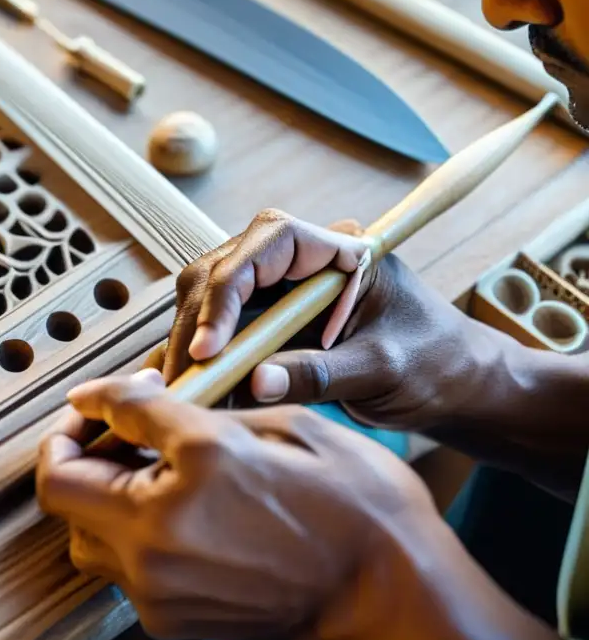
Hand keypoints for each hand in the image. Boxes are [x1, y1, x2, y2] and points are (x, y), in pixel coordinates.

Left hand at [37, 371, 561, 639]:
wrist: (392, 598)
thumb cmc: (353, 506)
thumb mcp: (278, 424)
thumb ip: (190, 413)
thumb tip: (127, 399)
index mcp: (194, 473)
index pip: (107, 418)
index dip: (98, 397)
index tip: (100, 396)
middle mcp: (158, 539)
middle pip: (61, 490)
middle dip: (75, 450)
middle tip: (110, 430)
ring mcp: (157, 589)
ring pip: (80, 534)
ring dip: (93, 495)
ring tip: (139, 469)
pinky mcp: (168, 618)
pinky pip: (115, 568)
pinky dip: (123, 532)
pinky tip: (167, 509)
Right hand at [155, 209, 500, 431]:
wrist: (456, 387)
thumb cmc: (438, 364)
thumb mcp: (383, 370)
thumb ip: (322, 373)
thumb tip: (255, 381)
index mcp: (338, 250)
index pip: (266, 245)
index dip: (227, 292)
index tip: (209, 348)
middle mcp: (301, 263)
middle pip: (223, 271)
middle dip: (196, 324)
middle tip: (182, 380)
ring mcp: (281, 293)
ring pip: (209, 303)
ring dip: (192, 347)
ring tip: (184, 393)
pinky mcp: (270, 326)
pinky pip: (223, 336)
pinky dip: (206, 365)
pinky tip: (195, 394)